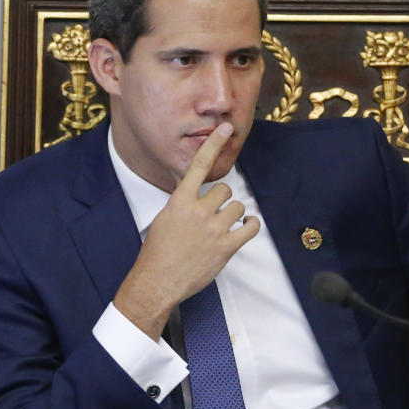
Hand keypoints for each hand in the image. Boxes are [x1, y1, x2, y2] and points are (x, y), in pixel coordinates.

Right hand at [113, 122, 260, 338]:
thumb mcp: (165, 218)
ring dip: (234, 215)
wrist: (157, 281)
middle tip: (213, 214)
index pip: (199, 165)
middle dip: (221, 200)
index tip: (226, 127)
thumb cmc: (157, 251)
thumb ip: (182, 202)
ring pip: (238, 208)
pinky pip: (250, 228)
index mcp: (180, 201)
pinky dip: (251, 226)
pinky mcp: (227, 248)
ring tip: (223, 226)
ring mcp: (214, 230)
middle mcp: (199, 211)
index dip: (214, 143)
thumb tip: (193, 189)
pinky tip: (247, 227)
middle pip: (225, 190)